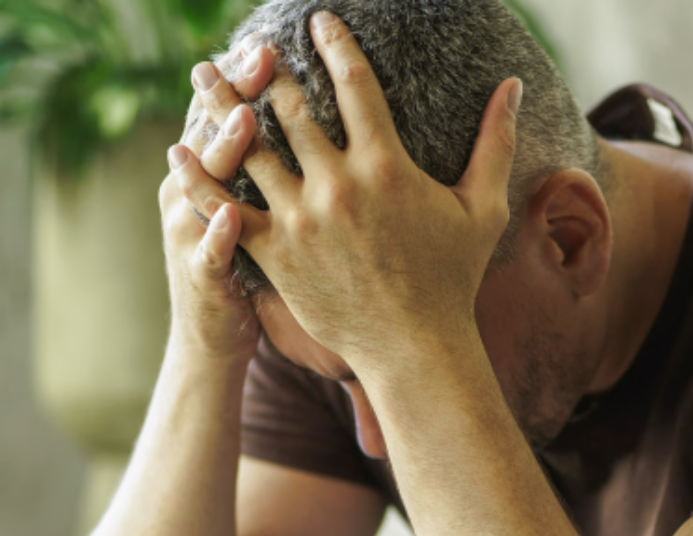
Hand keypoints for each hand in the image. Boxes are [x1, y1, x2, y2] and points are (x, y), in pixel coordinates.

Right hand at [157, 37, 277, 366]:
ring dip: (222, 149)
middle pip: (212, 131)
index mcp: (210, 172)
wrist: (214, 336)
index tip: (272, 44)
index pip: (224, 111)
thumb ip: (271, 163)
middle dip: (235, 90)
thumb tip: (301, 114)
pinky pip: (211, 251)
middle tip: (263, 56)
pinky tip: (233, 214)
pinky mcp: (202, 275)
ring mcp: (192, 233)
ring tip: (245, 118)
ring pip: (206, 184)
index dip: (244, 77)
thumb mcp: (256, 207)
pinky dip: (219, 232)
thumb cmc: (247, 265)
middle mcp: (191, 193)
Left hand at [176, 11, 522, 375]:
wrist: (415, 347)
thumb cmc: (453, 278)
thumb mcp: (484, 208)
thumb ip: (496, 142)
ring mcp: (302, 218)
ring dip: (220, 106)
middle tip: (244, 46)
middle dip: (263, 68)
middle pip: (290, 107)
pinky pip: (225, 208)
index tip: (319, 21)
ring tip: (202, 76)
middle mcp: (339, 183)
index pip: (356, 83)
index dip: (334, 44)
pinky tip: (178, 150)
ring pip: (248, 147)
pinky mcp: (276, 252)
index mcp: (387, 165)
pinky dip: (198, 177)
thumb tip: (514, 86)